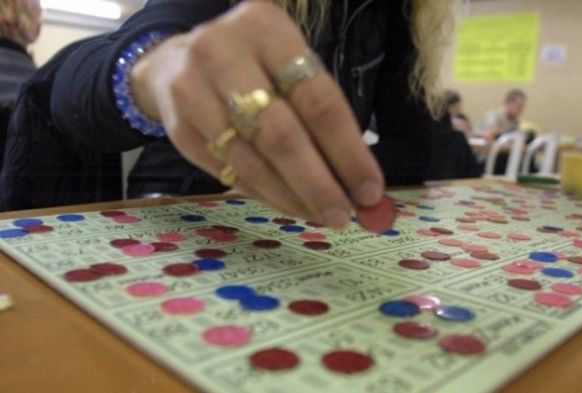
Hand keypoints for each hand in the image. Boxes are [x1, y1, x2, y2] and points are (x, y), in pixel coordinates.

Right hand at [130, 1, 383, 228]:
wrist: (174, 62)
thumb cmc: (253, 66)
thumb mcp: (288, 68)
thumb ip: (323, 117)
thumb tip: (361, 185)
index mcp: (266, 29)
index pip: (317, 99)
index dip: (347, 151)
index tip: (369, 190)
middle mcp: (223, 52)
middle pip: (280, 133)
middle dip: (318, 184)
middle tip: (343, 215)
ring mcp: (192, 89)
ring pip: (251, 160)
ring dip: (291, 196)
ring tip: (319, 214)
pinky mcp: (177, 127)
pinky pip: (228, 172)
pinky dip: (264, 194)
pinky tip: (288, 203)